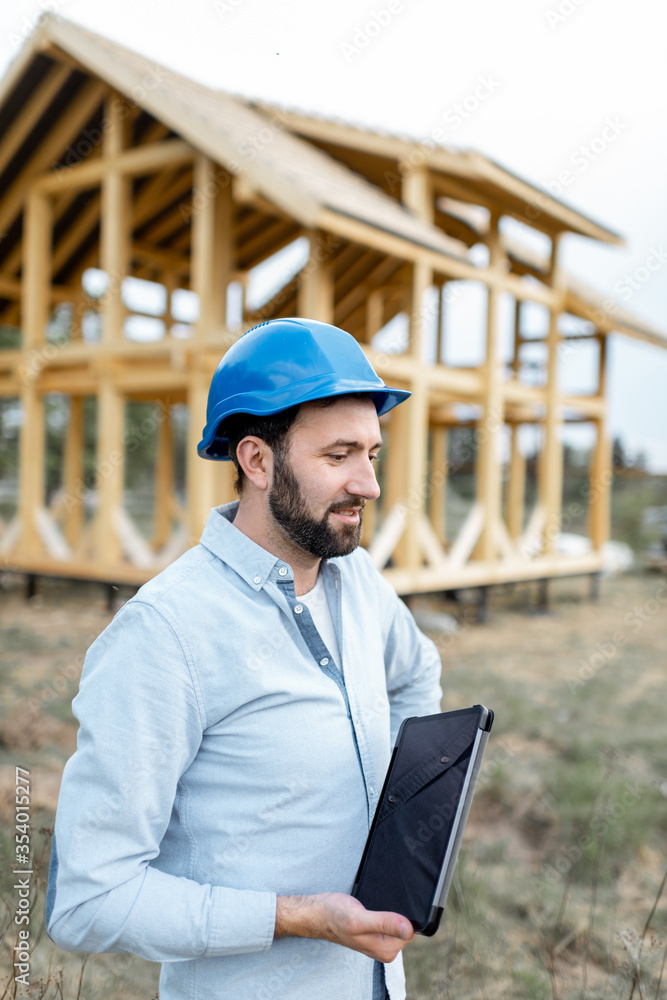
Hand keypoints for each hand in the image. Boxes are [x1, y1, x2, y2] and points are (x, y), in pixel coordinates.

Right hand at [275, 892, 414, 962]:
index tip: (392, 904)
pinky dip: (385, 908)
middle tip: (380, 901)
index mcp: (386, 950)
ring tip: (377, 902)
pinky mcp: (376, 930)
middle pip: (406, 924)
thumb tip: (408, 928)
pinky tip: (375, 903)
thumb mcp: (359, 919)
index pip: (411, 930)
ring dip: (391, 908)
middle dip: (397, 910)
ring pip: (398, 919)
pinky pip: (390, 917)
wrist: (319, 912)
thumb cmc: (335, 916)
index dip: (405, 914)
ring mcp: (381, 939)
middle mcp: (386, 948)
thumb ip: (384, 924)